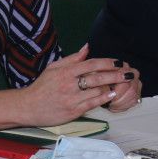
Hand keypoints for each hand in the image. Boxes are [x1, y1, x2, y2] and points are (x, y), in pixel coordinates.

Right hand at [22, 45, 137, 123]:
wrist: (28, 106)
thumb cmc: (42, 86)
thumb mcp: (54, 67)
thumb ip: (72, 58)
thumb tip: (87, 47)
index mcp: (66, 72)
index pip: (91, 64)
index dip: (107, 62)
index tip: (119, 62)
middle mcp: (70, 84)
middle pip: (97, 77)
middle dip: (116, 74)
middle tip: (129, 73)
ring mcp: (72, 99)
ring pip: (96, 91)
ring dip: (112, 86)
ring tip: (124, 83)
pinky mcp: (72, 111)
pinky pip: (91, 104)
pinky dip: (103, 99)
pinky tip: (111, 94)